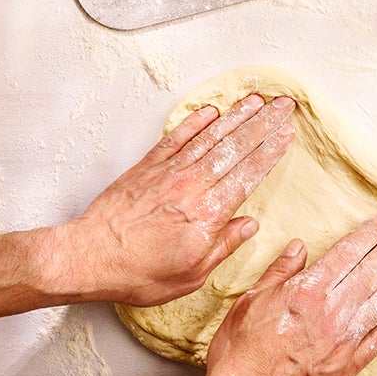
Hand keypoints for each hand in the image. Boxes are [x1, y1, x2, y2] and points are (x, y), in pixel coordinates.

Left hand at [46, 95, 296, 305]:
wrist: (89, 258)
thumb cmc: (139, 273)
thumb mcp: (192, 274)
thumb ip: (224, 245)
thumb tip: (249, 224)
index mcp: (208, 214)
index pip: (248, 173)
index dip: (270, 151)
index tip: (287, 133)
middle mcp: (192, 186)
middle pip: (235, 148)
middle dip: (263, 124)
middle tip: (283, 106)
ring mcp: (168, 173)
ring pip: (210, 138)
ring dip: (236, 117)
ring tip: (257, 101)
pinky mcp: (146, 168)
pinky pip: (176, 138)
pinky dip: (195, 122)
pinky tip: (211, 111)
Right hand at [163, 212, 376, 375]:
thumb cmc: (241, 355)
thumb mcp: (249, 302)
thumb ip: (278, 274)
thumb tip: (298, 249)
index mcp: (307, 292)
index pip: (347, 253)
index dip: (371, 233)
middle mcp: (332, 311)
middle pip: (371, 270)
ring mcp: (344, 339)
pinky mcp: (349, 365)